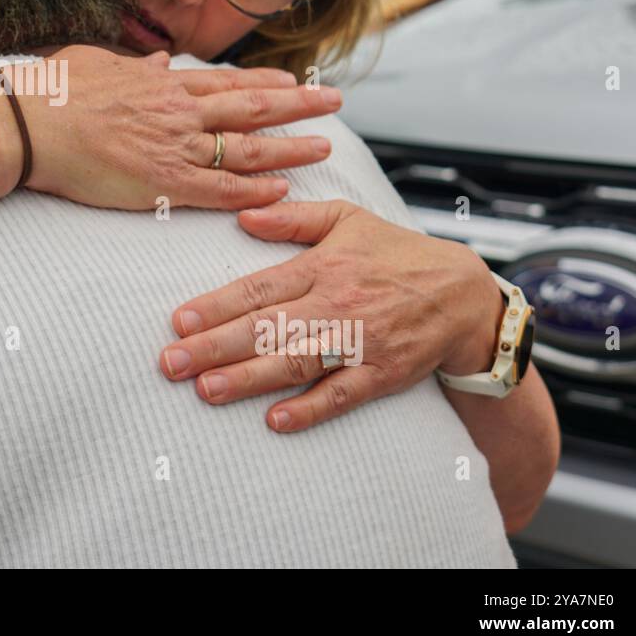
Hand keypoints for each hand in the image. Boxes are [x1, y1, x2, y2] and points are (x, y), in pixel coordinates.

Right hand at [17, 45, 342, 211]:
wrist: (28, 123)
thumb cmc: (52, 90)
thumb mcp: (97, 62)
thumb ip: (134, 64)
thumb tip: (157, 60)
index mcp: (160, 83)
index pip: (226, 83)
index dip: (265, 84)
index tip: (294, 83)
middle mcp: (177, 110)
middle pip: (251, 107)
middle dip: (298, 106)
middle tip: (335, 101)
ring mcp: (173, 146)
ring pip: (245, 147)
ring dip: (288, 148)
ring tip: (325, 149)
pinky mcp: (162, 183)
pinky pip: (219, 189)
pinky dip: (253, 191)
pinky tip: (282, 191)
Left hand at [157, 199, 502, 430]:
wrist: (464, 294)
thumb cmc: (395, 253)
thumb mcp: (347, 219)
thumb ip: (292, 218)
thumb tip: (243, 215)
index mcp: (322, 267)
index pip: (259, 289)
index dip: (216, 305)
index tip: (178, 320)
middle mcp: (337, 305)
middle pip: (267, 329)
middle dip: (214, 347)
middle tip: (171, 363)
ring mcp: (361, 342)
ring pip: (296, 363)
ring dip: (250, 379)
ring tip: (206, 389)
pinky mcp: (383, 374)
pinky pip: (342, 395)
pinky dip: (310, 409)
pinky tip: (275, 420)